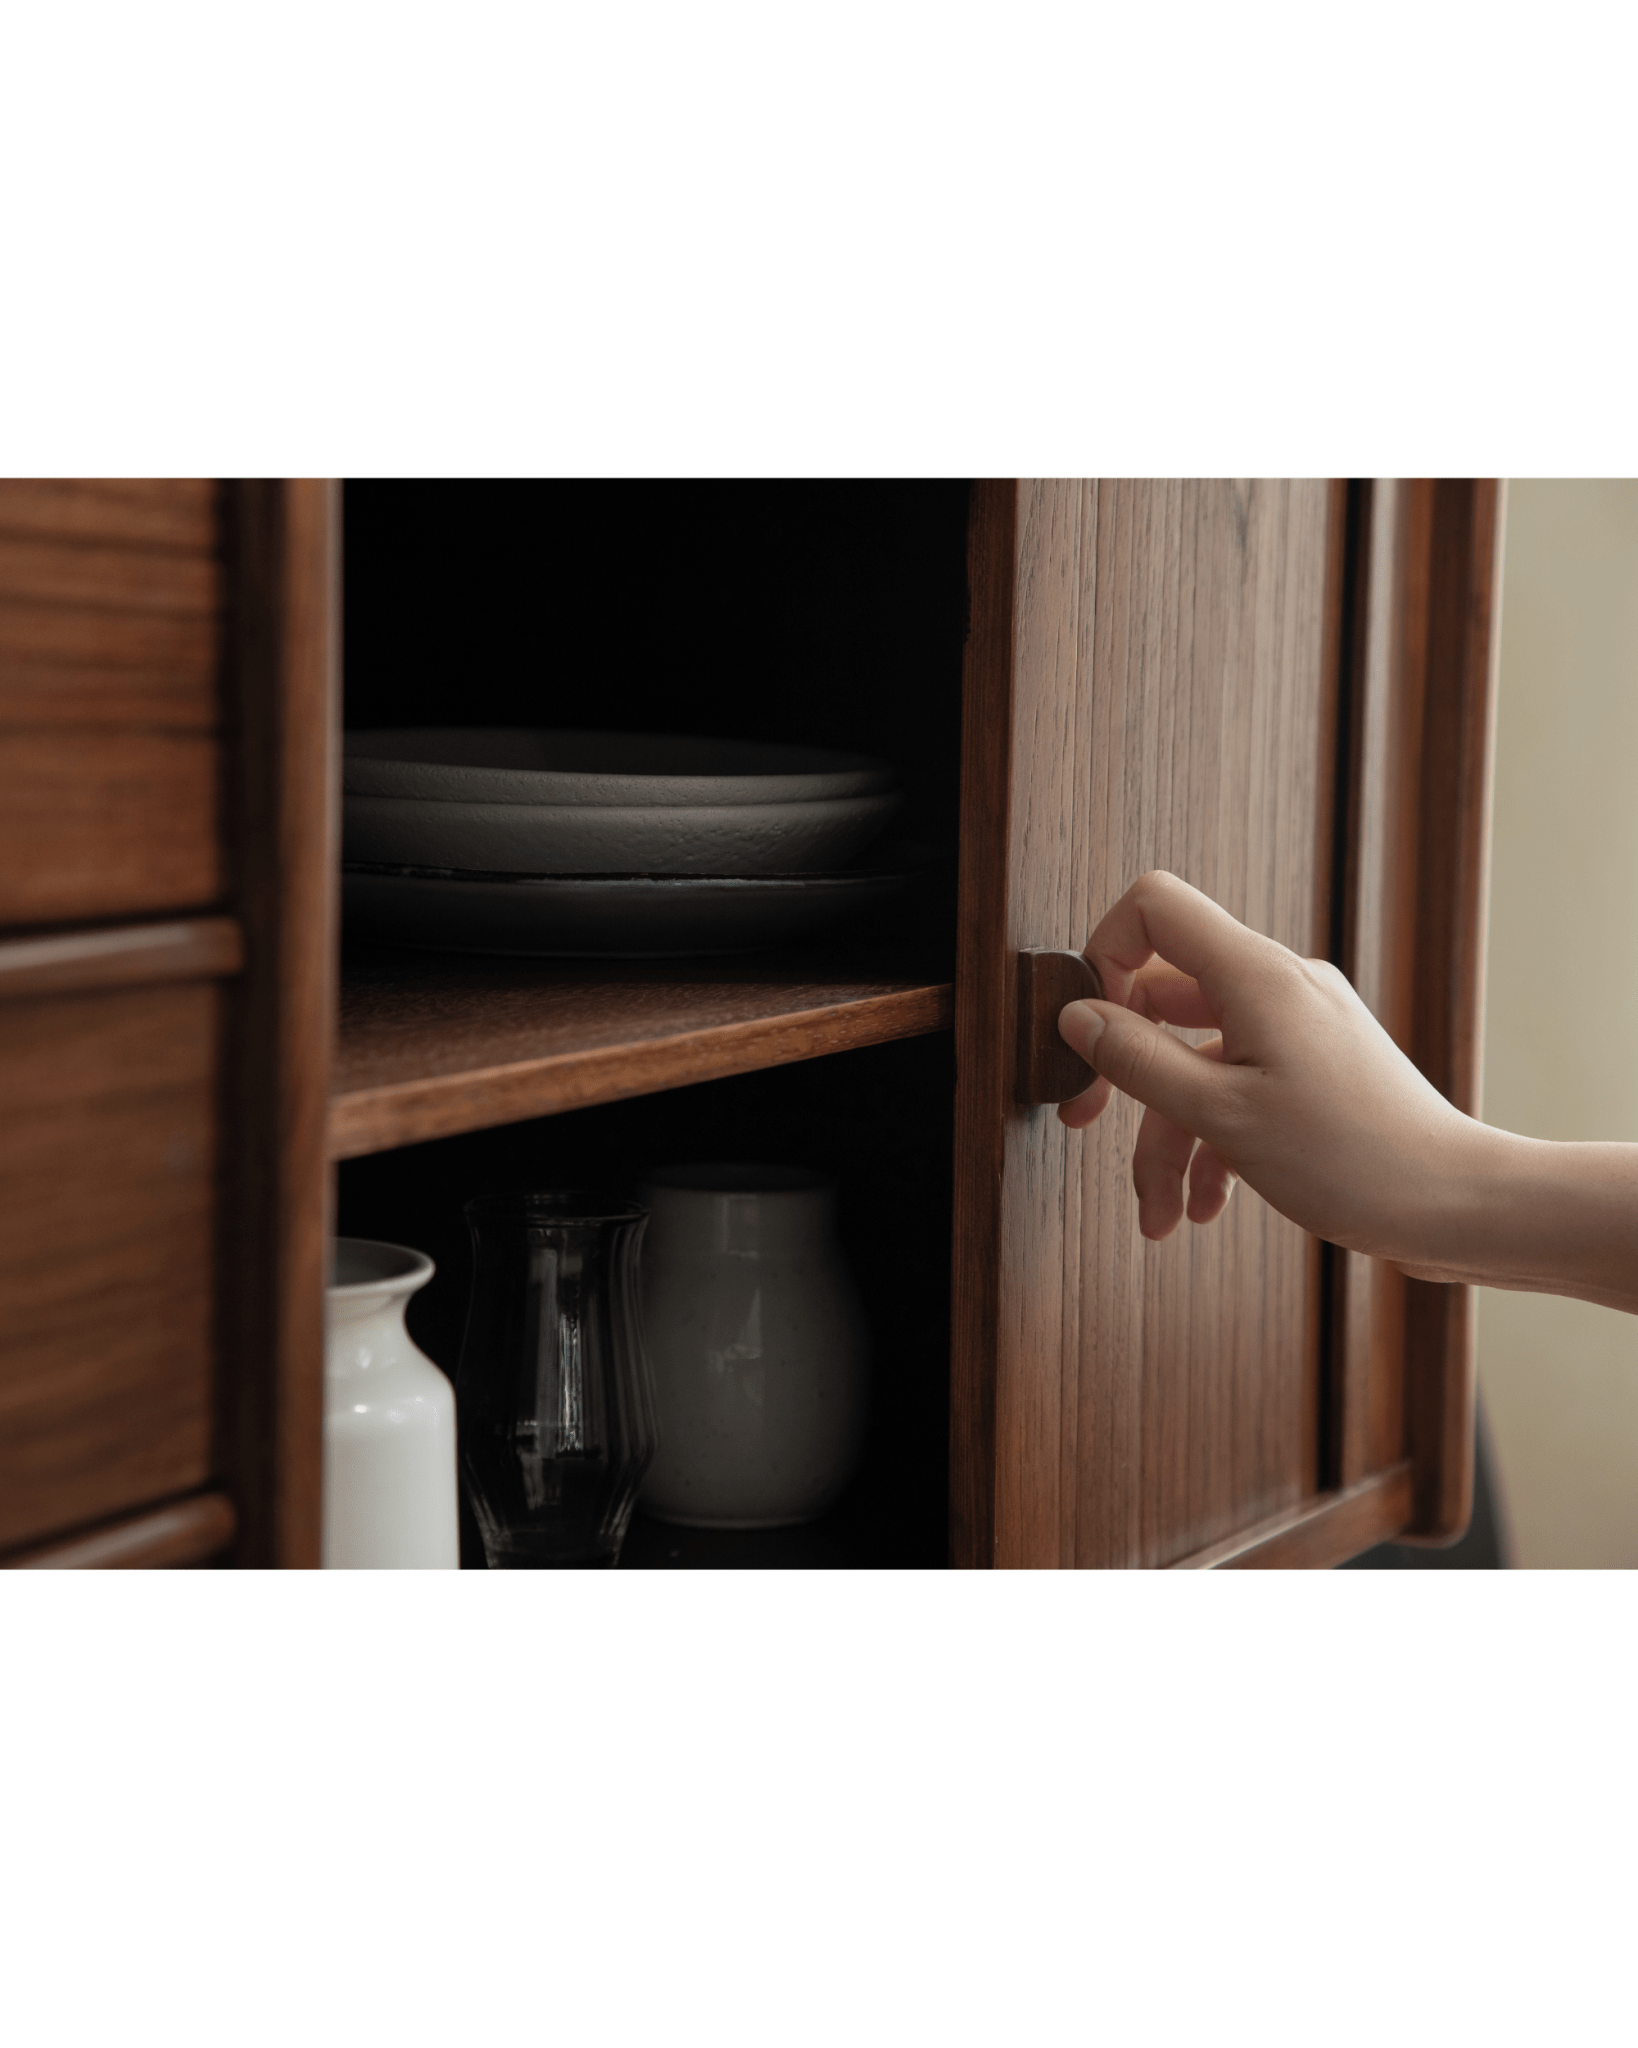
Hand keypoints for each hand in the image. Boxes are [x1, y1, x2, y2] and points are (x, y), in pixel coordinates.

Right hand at [1055, 870, 1480, 1259]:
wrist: (1455, 1206)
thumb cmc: (1354, 1160)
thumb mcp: (1220, 1114)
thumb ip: (1137, 1060)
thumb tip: (1076, 1016)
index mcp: (1256, 975)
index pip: (1154, 908)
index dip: (1104, 955)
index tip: (1090, 1029)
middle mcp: (1279, 987)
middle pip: (1164, 999)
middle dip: (1123, 1072)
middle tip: (1085, 1121)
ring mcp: (1300, 1028)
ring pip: (1197, 1061)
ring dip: (1167, 1139)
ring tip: (1160, 1214)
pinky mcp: (1316, 1070)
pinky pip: (1238, 1088)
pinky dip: (1211, 1143)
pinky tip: (1206, 1205)